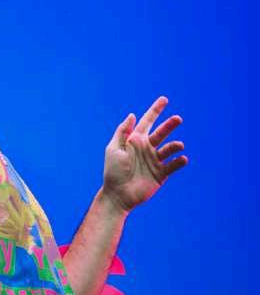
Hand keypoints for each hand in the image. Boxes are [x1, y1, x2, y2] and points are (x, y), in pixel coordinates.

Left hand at [102, 96, 187, 212]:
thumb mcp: (114, 149)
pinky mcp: (161, 174)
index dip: (155, 110)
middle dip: (170, 125)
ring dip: (175, 145)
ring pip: (169, 148)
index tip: (164, 99)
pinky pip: (173, 165)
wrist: (118, 195)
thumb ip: (123, 132)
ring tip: (178, 146)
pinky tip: (182, 159)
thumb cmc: (113, 171)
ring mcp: (155, 160)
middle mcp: (147, 148)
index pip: (147, 121)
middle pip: (162, 132)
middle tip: (177, 119)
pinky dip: (179, 161)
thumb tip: (132, 114)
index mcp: (135, 140)